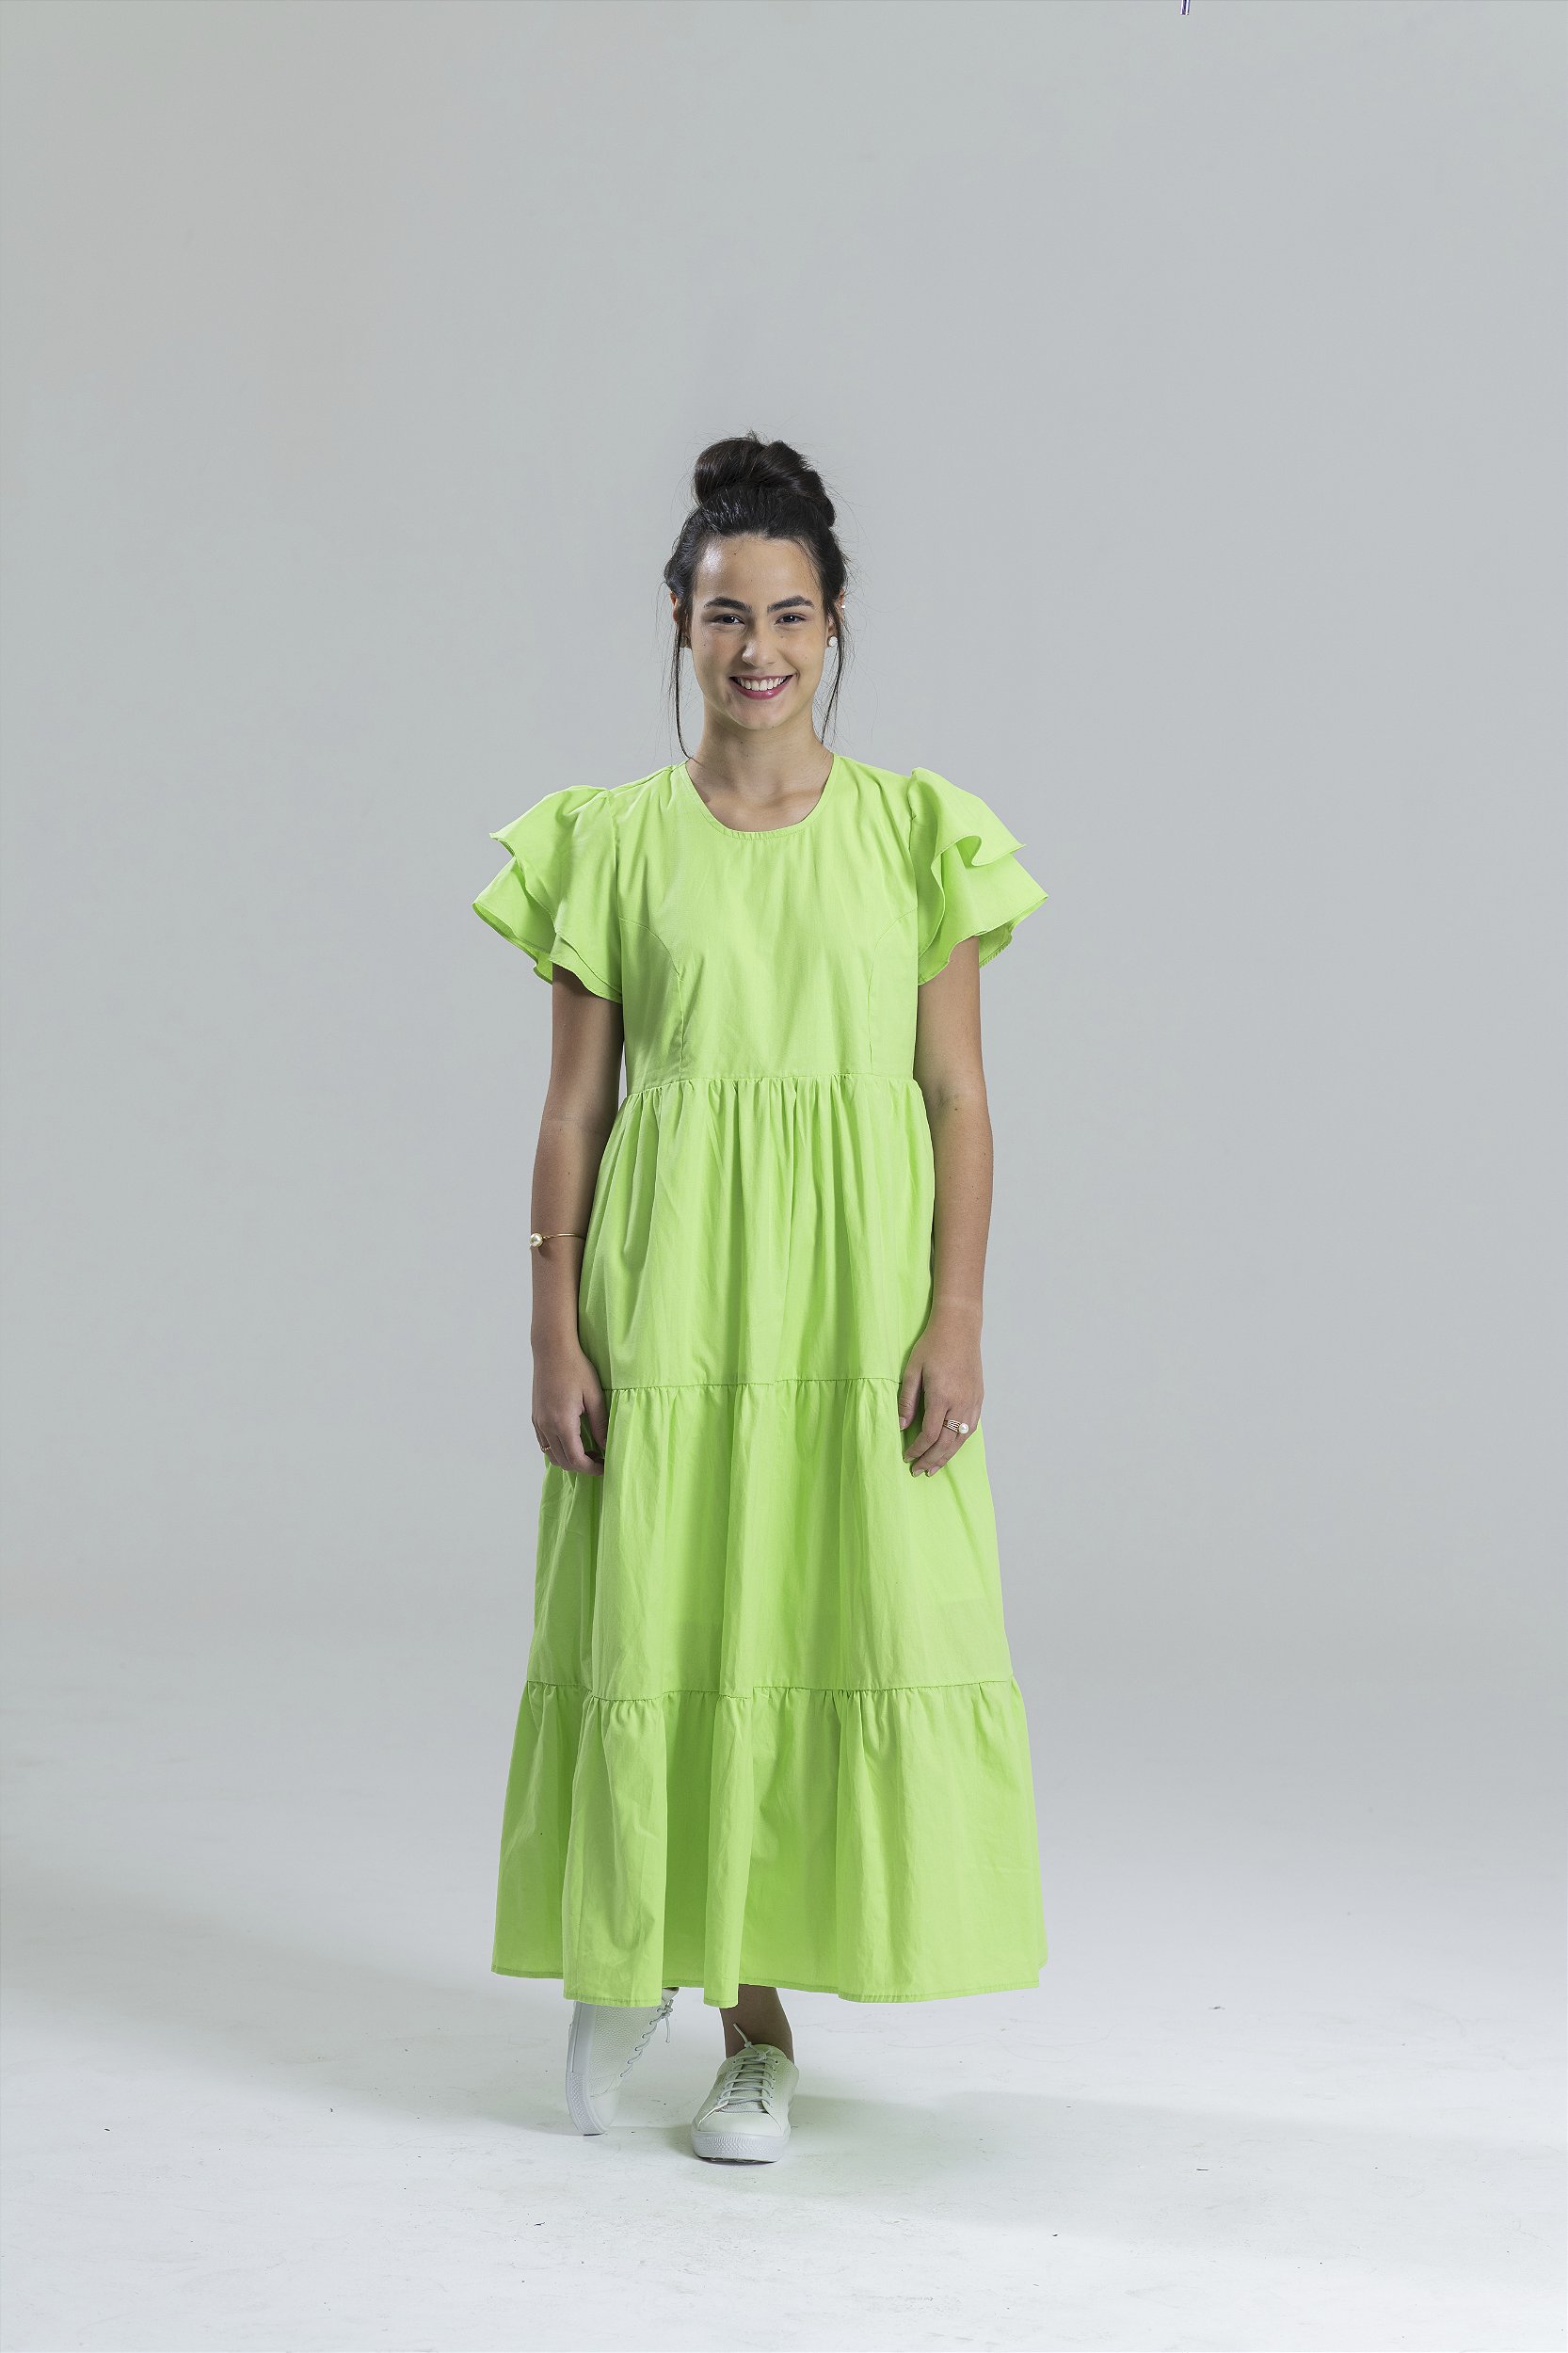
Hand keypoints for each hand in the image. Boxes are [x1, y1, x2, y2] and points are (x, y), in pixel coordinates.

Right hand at [532, 1340, 608, 1475]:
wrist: (552, 1349)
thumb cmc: (576, 1368)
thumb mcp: (595, 1396)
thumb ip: (601, 1424)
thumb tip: (606, 1447)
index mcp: (562, 1422)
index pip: (576, 1460)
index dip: (592, 1468)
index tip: (605, 1466)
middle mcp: (546, 1426)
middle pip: (563, 1462)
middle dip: (583, 1467)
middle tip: (600, 1459)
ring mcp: (538, 1422)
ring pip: (552, 1455)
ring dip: (569, 1459)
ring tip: (588, 1450)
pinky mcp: (535, 1417)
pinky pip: (545, 1443)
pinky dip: (558, 1449)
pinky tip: (573, 1440)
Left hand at [898, 1314, 982, 1474]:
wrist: (960, 1328)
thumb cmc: (933, 1345)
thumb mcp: (912, 1370)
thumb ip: (906, 1400)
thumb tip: (900, 1426)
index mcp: (942, 1396)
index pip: (930, 1434)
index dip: (918, 1450)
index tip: (907, 1456)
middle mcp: (961, 1402)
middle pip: (947, 1442)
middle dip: (931, 1460)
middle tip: (918, 1471)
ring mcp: (973, 1401)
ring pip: (961, 1439)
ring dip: (947, 1456)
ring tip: (934, 1467)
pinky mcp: (979, 1398)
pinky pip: (971, 1428)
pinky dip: (959, 1442)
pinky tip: (950, 1448)